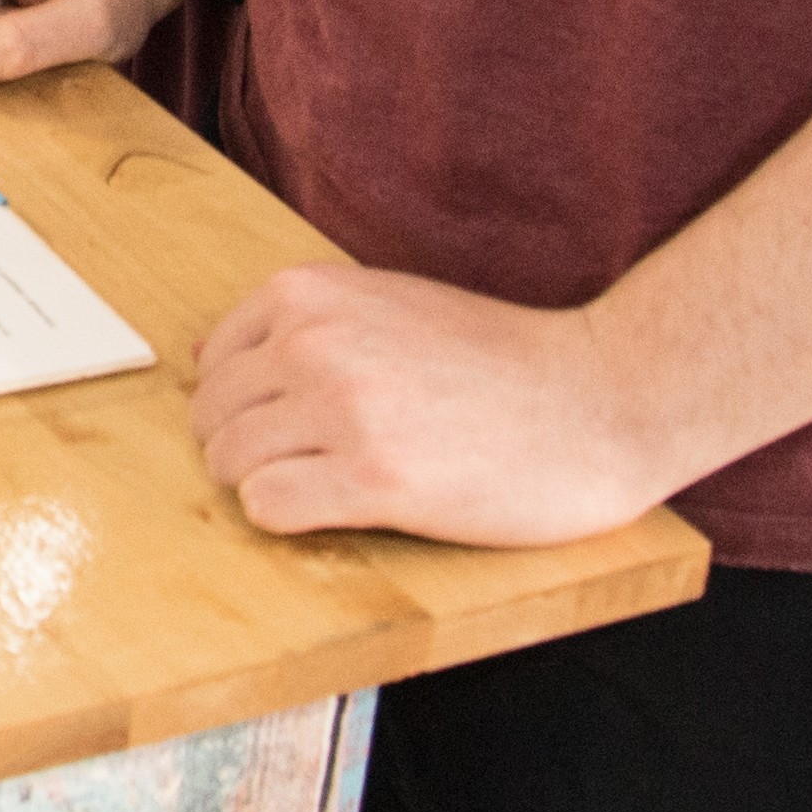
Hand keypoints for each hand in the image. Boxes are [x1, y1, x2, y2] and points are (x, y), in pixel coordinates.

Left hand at [190, 264, 664, 544]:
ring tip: (335, 486)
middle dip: (250, 450)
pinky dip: (290, 518)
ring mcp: (342, 408)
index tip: (296, 424)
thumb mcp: (391, 306)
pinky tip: (346, 507)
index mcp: (312, 293)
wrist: (600, 396)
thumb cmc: (503, 359)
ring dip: (269, 485)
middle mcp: (315, 341)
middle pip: (212, 418)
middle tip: (316, 466)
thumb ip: (311, 325)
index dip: (246, 405)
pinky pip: (267, 507)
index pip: (213, 363)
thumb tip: (215, 365)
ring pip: (228, 464)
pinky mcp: (373, 479)